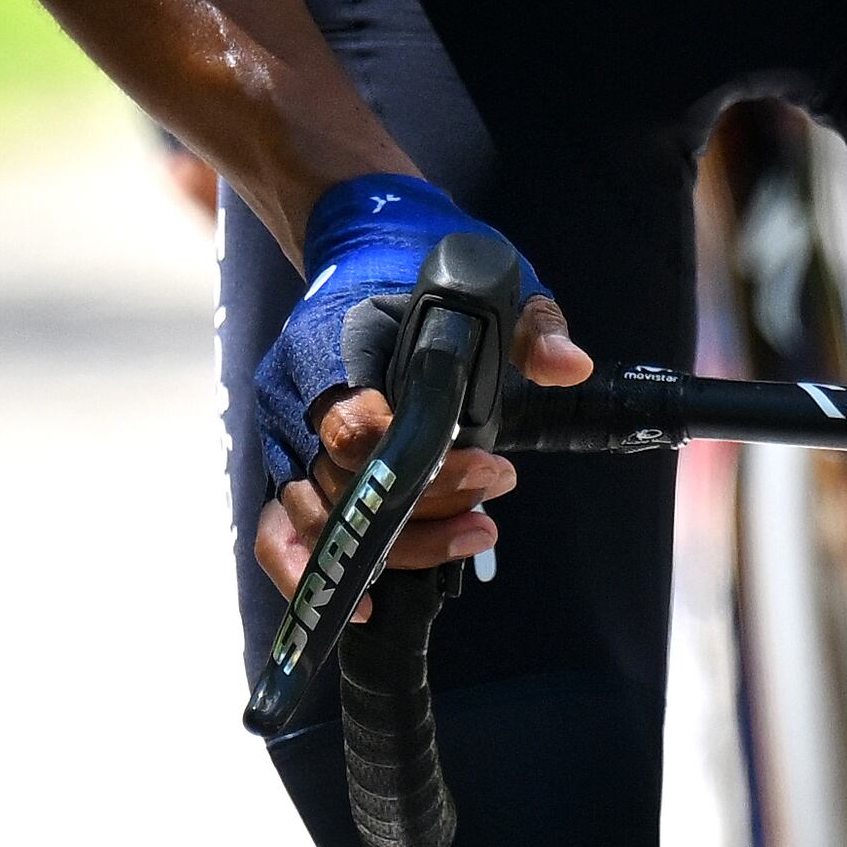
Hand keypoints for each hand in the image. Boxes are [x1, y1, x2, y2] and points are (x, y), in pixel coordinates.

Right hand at [243, 175, 594, 611]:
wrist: (362, 243)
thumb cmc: (425, 262)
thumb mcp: (495, 273)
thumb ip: (531, 320)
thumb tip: (570, 365)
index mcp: (332, 343)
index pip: (354, 426)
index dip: (419, 466)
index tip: (489, 468)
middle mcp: (293, 396)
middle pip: (341, 484)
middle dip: (424, 508)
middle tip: (495, 506)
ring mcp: (283, 434)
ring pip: (317, 519)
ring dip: (395, 546)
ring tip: (476, 537)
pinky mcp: (286, 463)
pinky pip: (276, 532)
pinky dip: (307, 574)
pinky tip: (368, 604)